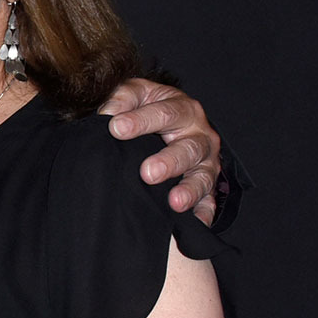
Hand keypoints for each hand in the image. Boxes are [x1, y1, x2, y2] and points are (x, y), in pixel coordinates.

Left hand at [100, 79, 220, 223]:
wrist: (170, 124)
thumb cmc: (148, 108)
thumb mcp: (137, 94)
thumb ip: (123, 96)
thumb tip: (108, 112)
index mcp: (182, 109)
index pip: (165, 113)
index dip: (141, 120)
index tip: (116, 128)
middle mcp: (199, 135)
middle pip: (188, 148)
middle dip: (169, 161)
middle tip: (147, 173)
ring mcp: (205, 163)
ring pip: (202, 176)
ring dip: (189, 190)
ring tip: (174, 202)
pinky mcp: (207, 186)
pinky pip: (209, 201)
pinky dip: (203, 212)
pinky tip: (194, 223)